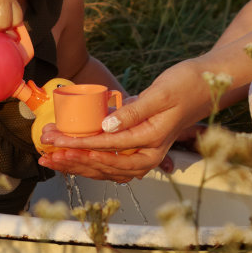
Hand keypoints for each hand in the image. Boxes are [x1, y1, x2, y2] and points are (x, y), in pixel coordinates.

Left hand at [38, 60, 214, 181]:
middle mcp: (149, 153)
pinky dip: (89, 161)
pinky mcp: (140, 148)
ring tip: (51, 158)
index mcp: (152, 140)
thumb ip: (133, 111)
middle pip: (104, 164)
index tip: (56, 139)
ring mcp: (146, 153)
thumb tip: (106, 125)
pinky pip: (112, 162)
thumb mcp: (159, 93)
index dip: (79, 144)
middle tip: (46, 151)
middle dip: (72, 158)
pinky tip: (72, 157)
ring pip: (106, 168)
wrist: (206, 84)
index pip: (108, 146)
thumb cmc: (185, 84)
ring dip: (77, 164)